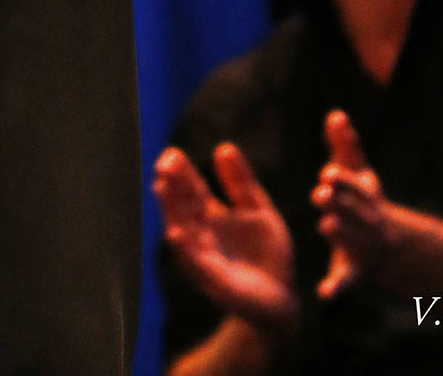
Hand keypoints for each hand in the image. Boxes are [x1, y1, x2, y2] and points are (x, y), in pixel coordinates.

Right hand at [154, 142, 299, 335]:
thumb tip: (223, 146)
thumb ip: (241, 182)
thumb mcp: (259, 210)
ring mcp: (205, 258)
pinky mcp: (215, 282)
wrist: (282, 296)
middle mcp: (202, 235)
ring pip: (183, 231)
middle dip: (172, 186)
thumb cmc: (267, 253)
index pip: (192, 189)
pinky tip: (175, 233)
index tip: (171, 153)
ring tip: (161, 189)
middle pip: (183, 207)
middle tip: (163, 165)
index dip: (181, 172)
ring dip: (170, 212)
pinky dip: (185, 249)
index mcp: (212, 215)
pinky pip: (197, 264)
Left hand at [311, 110, 390, 296]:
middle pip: (353, 211)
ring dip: (339, 234)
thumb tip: (335, 113)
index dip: (343, 180)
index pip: (356, 186)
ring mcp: (363, 246)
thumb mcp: (360, 173)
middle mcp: (368, 221)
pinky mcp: (354, 272)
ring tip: (325, 226)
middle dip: (338, 203)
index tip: (327, 173)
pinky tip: (324, 292)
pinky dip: (336, 287)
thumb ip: (345, 146)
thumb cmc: (366, 201)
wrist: (391, 246)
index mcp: (367, 197)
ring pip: (351, 241)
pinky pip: (347, 280)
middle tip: (320, 195)